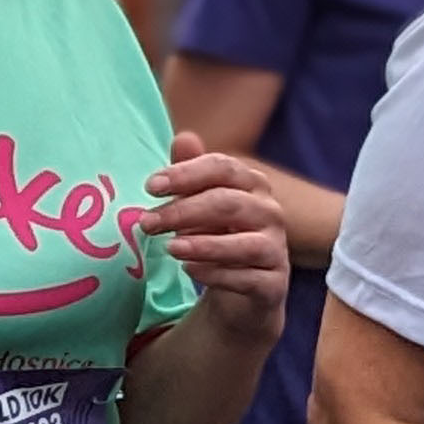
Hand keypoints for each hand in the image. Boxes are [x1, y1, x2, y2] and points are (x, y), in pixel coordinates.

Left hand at [140, 130, 289, 344]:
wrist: (242, 286)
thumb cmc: (216, 234)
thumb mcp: (198, 203)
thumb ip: (190, 174)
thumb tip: (183, 137)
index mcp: (252, 184)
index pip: (222, 167)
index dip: (185, 174)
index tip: (150, 187)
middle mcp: (270, 212)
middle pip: (228, 204)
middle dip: (184, 211)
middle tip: (147, 223)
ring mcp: (276, 249)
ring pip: (245, 244)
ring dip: (204, 245)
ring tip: (170, 248)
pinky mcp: (274, 284)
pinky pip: (247, 279)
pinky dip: (217, 274)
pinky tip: (190, 271)